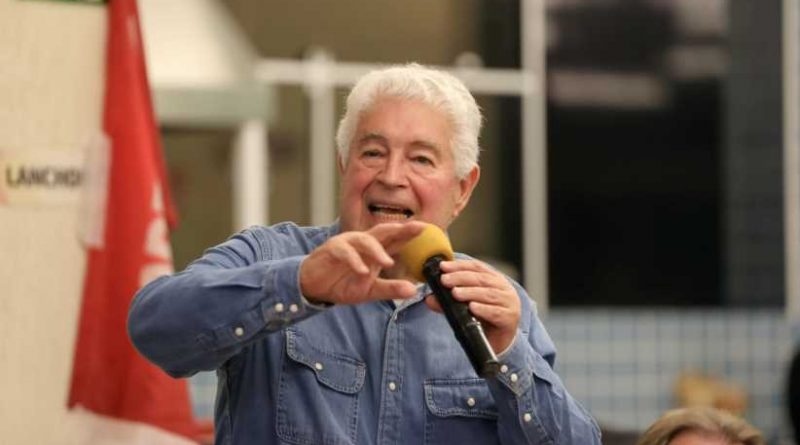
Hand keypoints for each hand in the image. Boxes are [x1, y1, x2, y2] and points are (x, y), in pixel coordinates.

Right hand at [300, 222, 425, 304]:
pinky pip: (344, 252)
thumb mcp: (369, 291)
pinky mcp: (332, 250)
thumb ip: (390, 289)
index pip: (396, 239)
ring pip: (364, 240)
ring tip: (387, 262)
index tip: (428, 228)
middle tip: (418, 228)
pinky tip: (361, 271)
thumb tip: (413, 291)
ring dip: (376, 250)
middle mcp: (363, 242)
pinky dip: (354, 261)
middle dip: (401, 229)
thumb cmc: (343, 283)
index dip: (411, 233)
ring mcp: (347, 244)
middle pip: (384, 232)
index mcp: (375, 250)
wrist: (314, 287)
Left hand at [425, 259, 519, 352]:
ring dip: (470, 292)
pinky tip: (472, 308)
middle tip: (445, 280)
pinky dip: (483, 309)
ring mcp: (509, 303)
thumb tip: (429, 298)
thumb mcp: (464, 307)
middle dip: (461, 278)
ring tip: (455, 293)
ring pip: (488, 294)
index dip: (459, 265)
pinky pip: (496, 312)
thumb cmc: (482, 319)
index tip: (443, 266)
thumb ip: (448, 302)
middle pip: (481, 279)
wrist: (499, 342)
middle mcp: (503, 288)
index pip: (476, 267)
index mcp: (494, 279)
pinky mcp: (510, 318)